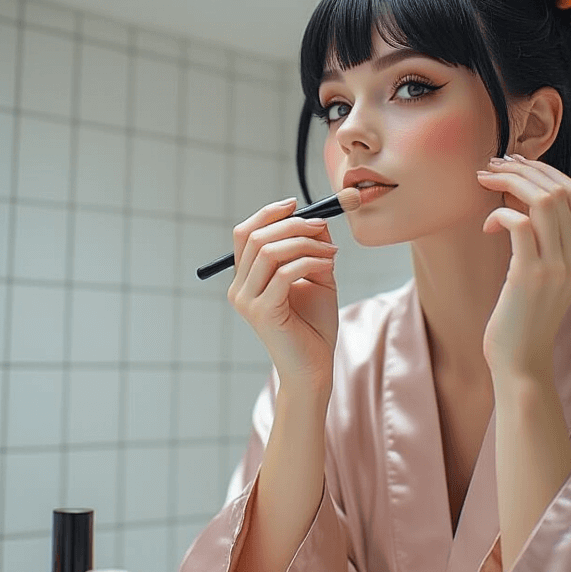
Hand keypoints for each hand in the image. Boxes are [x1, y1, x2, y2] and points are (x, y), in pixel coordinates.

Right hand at [228, 197, 338, 393]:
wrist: (314, 368)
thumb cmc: (314, 326)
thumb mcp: (315, 277)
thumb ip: (311, 249)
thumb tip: (316, 219)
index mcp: (245, 279)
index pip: (244, 233)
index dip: (268, 213)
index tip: (296, 203)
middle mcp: (239, 289)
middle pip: (256, 237)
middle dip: (292, 225)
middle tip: (322, 226)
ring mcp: (247, 301)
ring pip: (269, 252)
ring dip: (305, 243)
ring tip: (331, 252)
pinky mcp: (263, 313)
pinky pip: (284, 273)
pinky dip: (310, 262)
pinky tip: (329, 265)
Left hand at [476, 155, 570, 379]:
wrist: (520, 364)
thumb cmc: (521, 319)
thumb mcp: (541, 275)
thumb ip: (541, 241)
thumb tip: (516, 198)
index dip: (545, 171)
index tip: (514, 165)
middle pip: (561, 189)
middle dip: (523, 169)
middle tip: (492, 166)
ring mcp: (556, 266)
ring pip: (542, 200)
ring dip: (509, 182)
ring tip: (485, 182)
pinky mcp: (529, 276)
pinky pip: (518, 224)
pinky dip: (499, 214)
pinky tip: (486, 227)